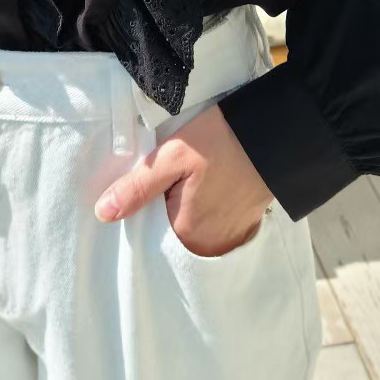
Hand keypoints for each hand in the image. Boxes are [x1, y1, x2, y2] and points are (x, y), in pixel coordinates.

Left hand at [94, 104, 274, 256]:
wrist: (276, 134)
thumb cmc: (222, 141)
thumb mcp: (173, 157)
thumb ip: (138, 188)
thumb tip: (102, 214)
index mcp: (187, 233)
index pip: (147, 236)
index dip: (139, 215)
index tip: (139, 193)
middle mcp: (209, 246)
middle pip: (170, 238)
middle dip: (160, 216)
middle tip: (162, 184)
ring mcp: (229, 240)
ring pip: (192, 235)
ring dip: (183, 216)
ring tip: (183, 186)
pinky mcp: (244, 228)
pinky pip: (212, 231)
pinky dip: (203, 217)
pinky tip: (202, 192)